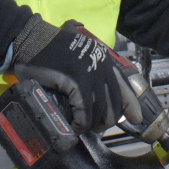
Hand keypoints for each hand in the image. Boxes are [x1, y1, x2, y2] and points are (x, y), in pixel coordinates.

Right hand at [11, 16, 141, 133]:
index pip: (124, 87)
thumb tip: (96, 95)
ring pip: (101, 112)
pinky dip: (80, 124)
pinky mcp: (77, 84)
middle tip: (96, 128)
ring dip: (91, 125)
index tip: (136, 118)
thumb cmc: (51, 49)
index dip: (131, 105)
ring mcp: (91, 75)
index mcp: (104, 60)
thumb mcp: (78, 57)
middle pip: (114, 104)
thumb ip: (90, 70)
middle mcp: (102, 67)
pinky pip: (85, 113)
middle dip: (107, 121)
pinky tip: (75, 126)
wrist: (31, 40)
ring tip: (82, 128)